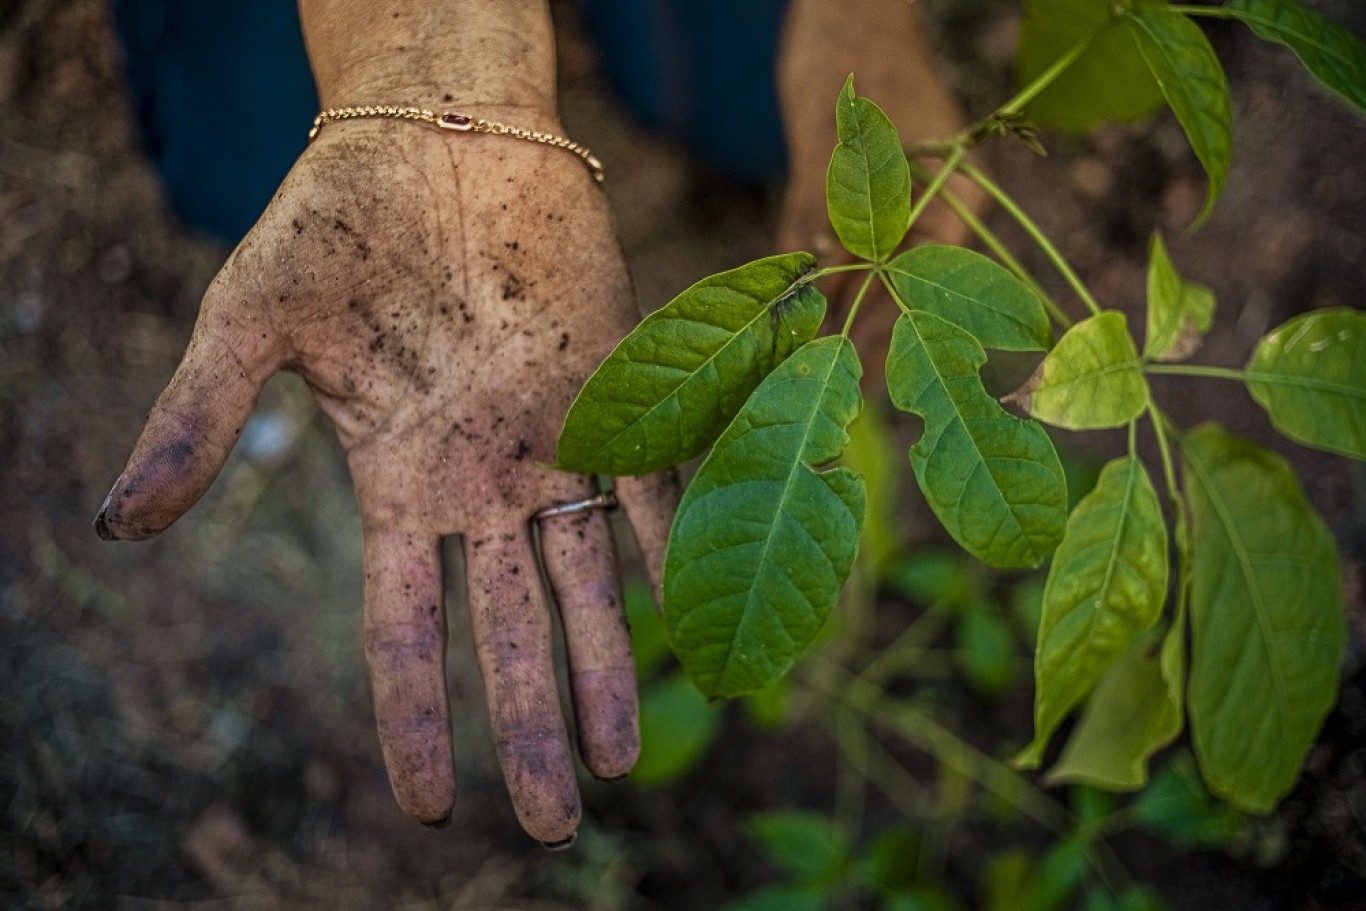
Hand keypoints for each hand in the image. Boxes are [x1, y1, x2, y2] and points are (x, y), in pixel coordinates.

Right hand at [94, 111, 676, 843]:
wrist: (434, 138)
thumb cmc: (332, 221)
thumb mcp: (249, 322)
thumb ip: (199, 423)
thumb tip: (117, 527)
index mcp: (396, 484)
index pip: (404, 629)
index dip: (417, 718)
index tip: (435, 807)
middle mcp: (479, 485)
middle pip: (506, 630)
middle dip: (528, 724)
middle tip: (555, 825)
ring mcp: (549, 446)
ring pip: (584, 582)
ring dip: (606, 671)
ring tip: (621, 762)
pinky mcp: (612, 394)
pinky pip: (649, 486)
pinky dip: (669, 551)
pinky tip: (692, 621)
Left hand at [775, 0, 987, 370]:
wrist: (842, 10)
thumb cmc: (850, 58)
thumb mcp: (837, 132)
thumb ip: (828, 198)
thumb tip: (821, 264)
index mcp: (951, 192)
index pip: (930, 276)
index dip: (899, 326)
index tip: (868, 368)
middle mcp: (925, 202)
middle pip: (901, 283)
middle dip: (871, 332)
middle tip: (845, 386)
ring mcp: (890, 196)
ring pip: (864, 266)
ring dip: (838, 307)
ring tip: (815, 360)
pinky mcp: (852, 188)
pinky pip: (832, 237)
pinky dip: (812, 267)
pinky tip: (795, 302)